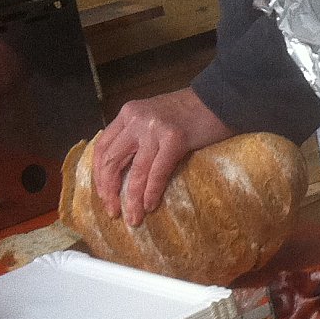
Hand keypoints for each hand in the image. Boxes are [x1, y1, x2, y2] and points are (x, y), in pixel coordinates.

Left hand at [89, 87, 231, 226]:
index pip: (103, 146)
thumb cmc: (190, 113)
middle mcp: (136, 119)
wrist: (220, 99)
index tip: (104, 195)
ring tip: (134, 219)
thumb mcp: (155, 117)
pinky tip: (150, 206)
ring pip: (136, 170)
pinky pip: (158, 171)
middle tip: (113, 212)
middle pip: (113, 160)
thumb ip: (139, 134)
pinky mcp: (174, 139)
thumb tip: (128, 166)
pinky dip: (152, 192)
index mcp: (128, 114)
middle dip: (110, 190)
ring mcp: (154, 129)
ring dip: (132, 199)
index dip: (100, 174)